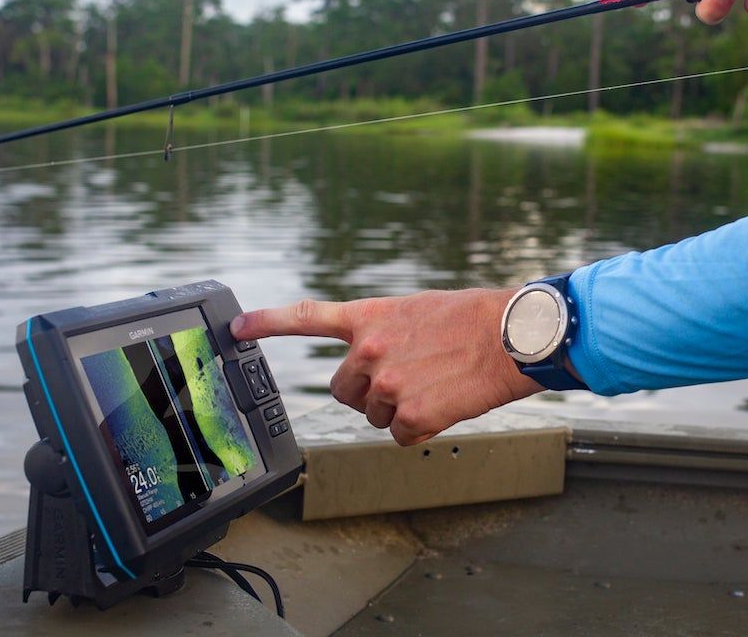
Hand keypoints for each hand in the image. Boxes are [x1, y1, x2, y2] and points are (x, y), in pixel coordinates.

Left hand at [230, 289, 543, 445]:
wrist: (511, 337)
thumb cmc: (472, 321)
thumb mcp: (416, 312)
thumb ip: (383, 334)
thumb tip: (371, 364)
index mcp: (370, 319)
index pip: (306, 318)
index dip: (266, 323)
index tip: (236, 328)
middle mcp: (369, 351)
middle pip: (344, 390)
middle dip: (368, 392)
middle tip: (409, 378)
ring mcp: (386, 386)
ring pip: (372, 416)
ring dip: (397, 409)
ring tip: (434, 384)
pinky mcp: (408, 418)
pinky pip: (399, 436)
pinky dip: (420, 429)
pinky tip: (444, 404)